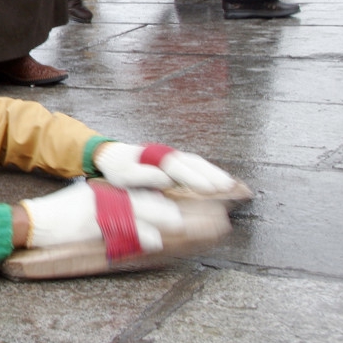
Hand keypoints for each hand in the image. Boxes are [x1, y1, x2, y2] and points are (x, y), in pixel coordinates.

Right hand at [21, 181, 180, 251]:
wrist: (36, 221)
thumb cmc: (58, 213)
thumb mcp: (83, 199)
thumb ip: (104, 201)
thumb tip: (126, 209)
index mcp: (101, 189)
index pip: (134, 190)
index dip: (154, 196)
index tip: (168, 201)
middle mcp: (104, 196)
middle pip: (141, 200)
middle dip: (162, 208)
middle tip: (178, 216)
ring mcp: (101, 211)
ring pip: (140, 213)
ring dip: (160, 220)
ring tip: (176, 224)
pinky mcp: (97, 226)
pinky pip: (126, 231)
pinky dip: (143, 236)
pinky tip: (155, 240)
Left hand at [93, 143, 239, 195]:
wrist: (112, 156)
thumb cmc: (118, 168)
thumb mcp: (125, 175)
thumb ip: (144, 176)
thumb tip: (166, 179)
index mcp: (155, 157)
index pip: (179, 167)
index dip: (194, 178)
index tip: (210, 188)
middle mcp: (167, 154)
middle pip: (193, 163)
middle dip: (212, 174)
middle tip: (229, 187)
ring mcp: (172, 156)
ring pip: (197, 163)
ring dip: (214, 172)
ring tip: (231, 184)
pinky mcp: (174, 162)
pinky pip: (195, 165)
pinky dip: (208, 172)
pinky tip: (219, 181)